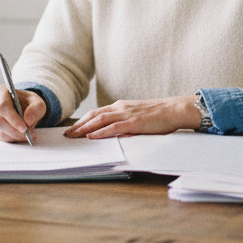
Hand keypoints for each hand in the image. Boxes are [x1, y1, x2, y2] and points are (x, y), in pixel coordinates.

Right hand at [0, 84, 44, 142]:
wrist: (22, 108)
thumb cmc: (28, 103)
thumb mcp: (37, 102)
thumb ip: (36, 108)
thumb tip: (28, 120)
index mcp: (1, 92)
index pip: (2, 106)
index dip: (13, 118)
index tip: (24, 128)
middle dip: (15, 131)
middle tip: (28, 134)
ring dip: (14, 136)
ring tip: (26, 134)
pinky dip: (11, 138)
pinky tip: (19, 135)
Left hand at [64, 95, 200, 138]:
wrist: (175, 109)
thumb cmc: (160, 115)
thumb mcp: (138, 117)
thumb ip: (125, 123)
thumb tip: (114, 134)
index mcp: (122, 106)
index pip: (97, 113)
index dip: (83, 120)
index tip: (73, 128)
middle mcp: (121, 107)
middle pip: (94, 115)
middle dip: (79, 125)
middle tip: (67, 134)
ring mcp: (126, 114)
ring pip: (100, 120)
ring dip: (84, 128)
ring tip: (73, 136)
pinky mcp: (133, 122)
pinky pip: (113, 127)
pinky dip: (100, 132)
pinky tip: (91, 137)